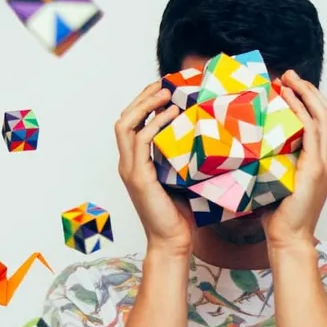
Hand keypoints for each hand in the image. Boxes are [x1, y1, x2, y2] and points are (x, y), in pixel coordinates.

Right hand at [115, 81, 191, 256]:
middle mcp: (128, 164)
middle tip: (163, 83)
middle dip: (142, 97)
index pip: (131, 124)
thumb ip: (182, 157)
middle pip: (124, 119)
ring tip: (166, 93)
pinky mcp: (139, 177)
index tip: (163, 89)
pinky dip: (154, 124)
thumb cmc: (181, 214)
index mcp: (136, 163)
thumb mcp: (182, 177)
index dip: (144, 103)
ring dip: (146, 105)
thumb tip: (203, 134)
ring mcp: (130, 170)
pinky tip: (171, 115)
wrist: (173, 242)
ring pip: (126, 125)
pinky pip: (141, 141)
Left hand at [267, 70, 326, 251]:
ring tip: (287, 81)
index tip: (290, 85)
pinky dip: (301, 111)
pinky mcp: (316, 168)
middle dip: (308, 89)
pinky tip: (287, 100)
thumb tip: (257, 139)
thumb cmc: (281, 213)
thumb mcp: (280, 177)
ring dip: (305, 94)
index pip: (325, 119)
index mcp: (326, 160)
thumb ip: (278, 157)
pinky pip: (312, 130)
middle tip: (288, 75)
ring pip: (323, 116)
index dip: (310, 97)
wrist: (290, 237)